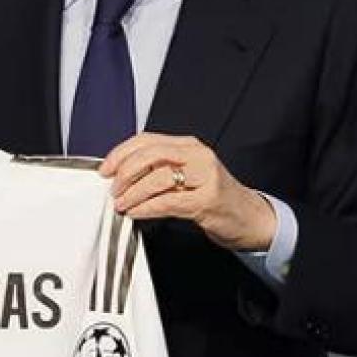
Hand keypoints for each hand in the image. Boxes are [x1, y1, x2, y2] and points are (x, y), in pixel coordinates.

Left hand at [101, 132, 276, 251]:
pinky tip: (136, 212)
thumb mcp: (188, 175)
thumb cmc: (214, 196)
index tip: (105, 168)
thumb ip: (160, 169)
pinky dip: (146, 207)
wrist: (250, 217)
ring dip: (133, 192)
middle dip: (125, 172)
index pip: (147, 140)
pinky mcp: (207, 200)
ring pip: (158, 178)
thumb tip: (121, 174)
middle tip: (113, 188)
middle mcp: (197, 155)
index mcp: (189, 145)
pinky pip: (168, 201)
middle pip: (151, 154)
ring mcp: (205, 177)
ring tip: (122, 203)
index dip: (121, 153)